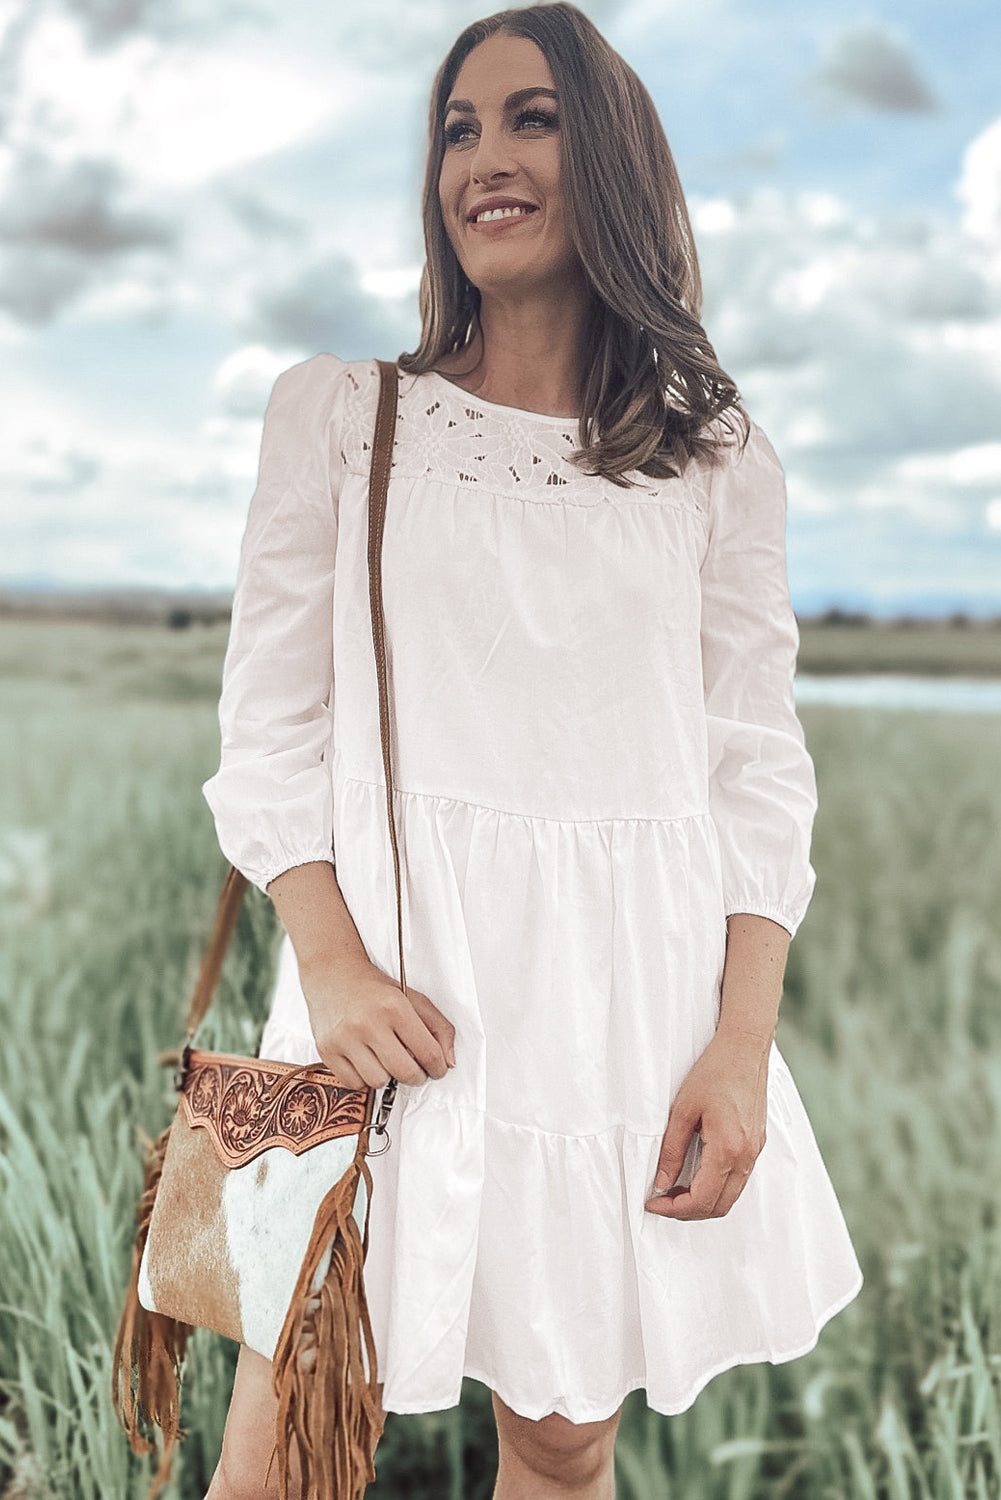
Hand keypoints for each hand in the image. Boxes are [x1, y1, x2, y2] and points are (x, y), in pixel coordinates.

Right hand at [298, 954, 456, 1089]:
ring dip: (387, 1076)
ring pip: (378, 1082)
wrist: (332, 974)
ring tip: (386, 1060)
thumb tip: (448, 1061)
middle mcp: (368, 1023)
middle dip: (416, 1076)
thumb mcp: (412, 997)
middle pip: (404, 1072)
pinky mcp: (326, 1050)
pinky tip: (366, 1062)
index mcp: (394, 1007)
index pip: (428, 1052)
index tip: (437, 1068)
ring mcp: (345, 1038)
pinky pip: (353, 1084)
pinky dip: (363, 1079)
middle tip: (415, 1069)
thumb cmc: (374, 988)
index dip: (438, 1067)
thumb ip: (438, 1026)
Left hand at [643, 1029, 769, 1219]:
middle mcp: (746, 1156)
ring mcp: (755, 1152)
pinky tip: (695, 1174)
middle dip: (687, 1211)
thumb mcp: (683, 1110)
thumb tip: (660, 1183)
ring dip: (703, 1201)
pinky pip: (738, 1180)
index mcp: (728, 1149)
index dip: (674, 1209)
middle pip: (718, 1207)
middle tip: (661, 1201)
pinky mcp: (756, 1144)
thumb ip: (671, 1150)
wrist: (745, 1048)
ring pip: (730, 1197)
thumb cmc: (714, 1072)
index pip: (701, 1200)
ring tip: (674, 1189)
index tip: (652, 1203)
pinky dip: (716, 1188)